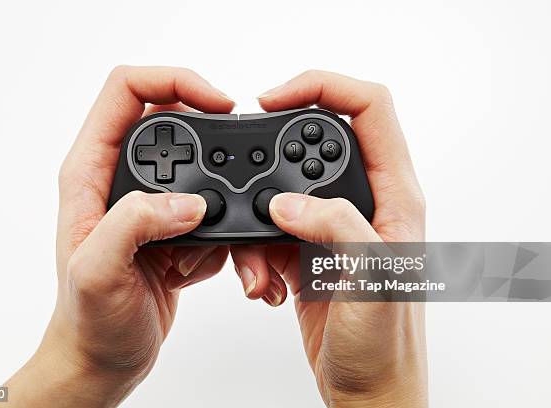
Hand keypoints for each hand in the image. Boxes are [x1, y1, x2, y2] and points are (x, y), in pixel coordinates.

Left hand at [0, 66, 234, 406]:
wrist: (103, 361)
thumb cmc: (86, 322)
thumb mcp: (97, 272)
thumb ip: (136, 222)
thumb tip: (190, 201)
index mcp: (91, 173)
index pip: (128, 91)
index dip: (175, 81)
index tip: (217, 103)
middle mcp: (121, 182)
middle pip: (178, 127)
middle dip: (215, 147)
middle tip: (236, 172)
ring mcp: (152, 207)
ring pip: (205, 177)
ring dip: (225, 210)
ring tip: (207, 253)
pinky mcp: (175, 232)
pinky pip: (216, 217)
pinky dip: (225, 242)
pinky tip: (202, 270)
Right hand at [231, 71, 426, 406]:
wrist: (368, 389)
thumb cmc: (387, 346)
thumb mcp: (374, 280)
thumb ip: (335, 226)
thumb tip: (288, 202)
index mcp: (395, 196)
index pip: (369, 109)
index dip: (323, 88)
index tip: (276, 99)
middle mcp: (365, 204)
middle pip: (315, 143)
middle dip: (275, 157)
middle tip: (247, 175)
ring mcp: (334, 227)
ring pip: (284, 192)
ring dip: (257, 223)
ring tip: (260, 269)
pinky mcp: (308, 251)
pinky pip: (269, 230)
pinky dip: (253, 252)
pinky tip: (264, 284)